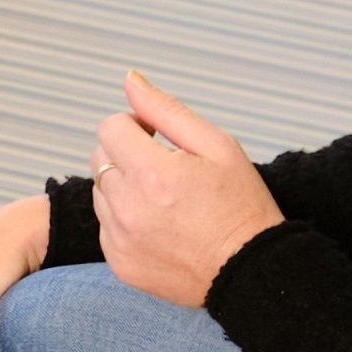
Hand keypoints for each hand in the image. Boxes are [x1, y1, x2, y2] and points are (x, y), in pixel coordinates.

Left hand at [89, 73, 284, 311]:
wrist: (251, 272)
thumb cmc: (241, 205)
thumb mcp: (217, 146)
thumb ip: (166, 110)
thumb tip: (130, 80)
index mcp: (153, 174)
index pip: (111, 128)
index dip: (135, 126)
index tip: (156, 137)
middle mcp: (129, 208)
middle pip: (100, 158)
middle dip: (126, 153)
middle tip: (163, 167)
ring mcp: (121, 239)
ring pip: (100, 192)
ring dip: (123, 187)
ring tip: (165, 199)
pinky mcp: (120, 262)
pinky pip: (106, 227)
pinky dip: (125, 220)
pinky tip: (160, 225)